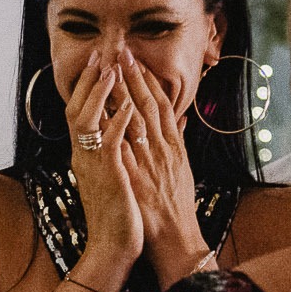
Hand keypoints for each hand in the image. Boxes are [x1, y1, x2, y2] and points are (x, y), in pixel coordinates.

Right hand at [63, 57, 142, 277]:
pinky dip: (119, 123)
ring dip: (102, 94)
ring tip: (112, 70)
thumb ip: (122, 151)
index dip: (90, 86)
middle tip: (101, 54)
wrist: (114, 248)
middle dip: (90, 80)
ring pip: (90, 121)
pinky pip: (110, 145)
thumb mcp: (120, 177)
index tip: (101, 62)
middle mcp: (85, 158)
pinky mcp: (109, 178)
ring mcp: (94, 167)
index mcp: (88, 156)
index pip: (83, 112)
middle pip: (79, 109)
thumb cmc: (122, 215)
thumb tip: (134, 128)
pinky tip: (129, 106)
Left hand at [116, 53, 207, 284]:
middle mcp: (163, 150)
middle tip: (123, 51)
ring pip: (137, 120)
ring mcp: (150, 162)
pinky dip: (118, 127)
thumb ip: (180, 143)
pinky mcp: (136, 177)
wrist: (176, 239)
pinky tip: (107, 110)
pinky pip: (125, 147)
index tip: (137, 61)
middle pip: (149, 105)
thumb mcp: (183, 170)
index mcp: (174, 147)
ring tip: (113, 68)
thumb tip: (183, 120)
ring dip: (124, 92)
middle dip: (135, 77)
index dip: (149, 82)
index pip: (162, 106)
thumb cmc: (177, 208)